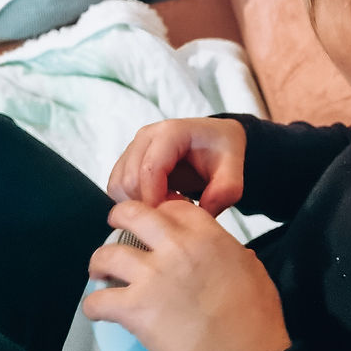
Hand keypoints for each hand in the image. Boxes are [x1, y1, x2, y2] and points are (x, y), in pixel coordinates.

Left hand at [83, 197, 290, 350]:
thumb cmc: (253, 317)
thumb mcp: (253, 270)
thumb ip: (234, 253)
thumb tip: (231, 254)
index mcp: (205, 235)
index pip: (172, 207)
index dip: (160, 212)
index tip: (156, 222)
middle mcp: (174, 247)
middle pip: (132, 214)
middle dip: (119, 217)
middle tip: (115, 227)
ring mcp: (151, 276)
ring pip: (107, 254)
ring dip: (99, 262)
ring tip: (99, 271)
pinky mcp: (134, 307)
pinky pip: (98, 300)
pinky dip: (93, 306)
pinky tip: (97, 310)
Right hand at [107, 117, 246, 216]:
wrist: (217, 142)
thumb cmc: (223, 153)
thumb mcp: (233, 174)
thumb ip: (224, 193)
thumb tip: (202, 214)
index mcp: (171, 132)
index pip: (149, 170)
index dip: (156, 200)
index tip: (172, 218)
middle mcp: (147, 135)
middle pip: (128, 180)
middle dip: (148, 204)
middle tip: (174, 212)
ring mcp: (134, 146)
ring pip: (118, 185)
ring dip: (138, 204)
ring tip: (168, 206)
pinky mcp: (127, 160)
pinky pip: (117, 187)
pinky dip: (132, 201)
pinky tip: (158, 202)